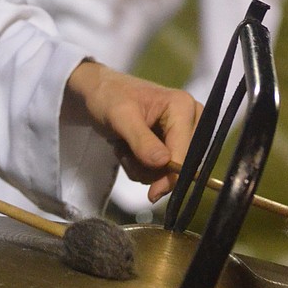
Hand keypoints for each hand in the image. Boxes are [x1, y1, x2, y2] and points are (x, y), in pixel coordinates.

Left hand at [64, 59, 200, 201]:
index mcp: (183, 107)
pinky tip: (128, 149)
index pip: (186, 152)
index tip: (153, 194)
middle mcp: (190, 120)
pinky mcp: (171, 145)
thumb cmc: (108, 97)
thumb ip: (141, 140)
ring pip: (168, 172)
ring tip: (124, 147)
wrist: (98, 94)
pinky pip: (160, 171)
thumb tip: (163, 163)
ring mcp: (181, 134)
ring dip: (141, 167)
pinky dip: (140, 166)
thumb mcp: (120, 116)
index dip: (172, 176)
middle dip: (149, 167)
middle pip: (181, 165)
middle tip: (125, 153)